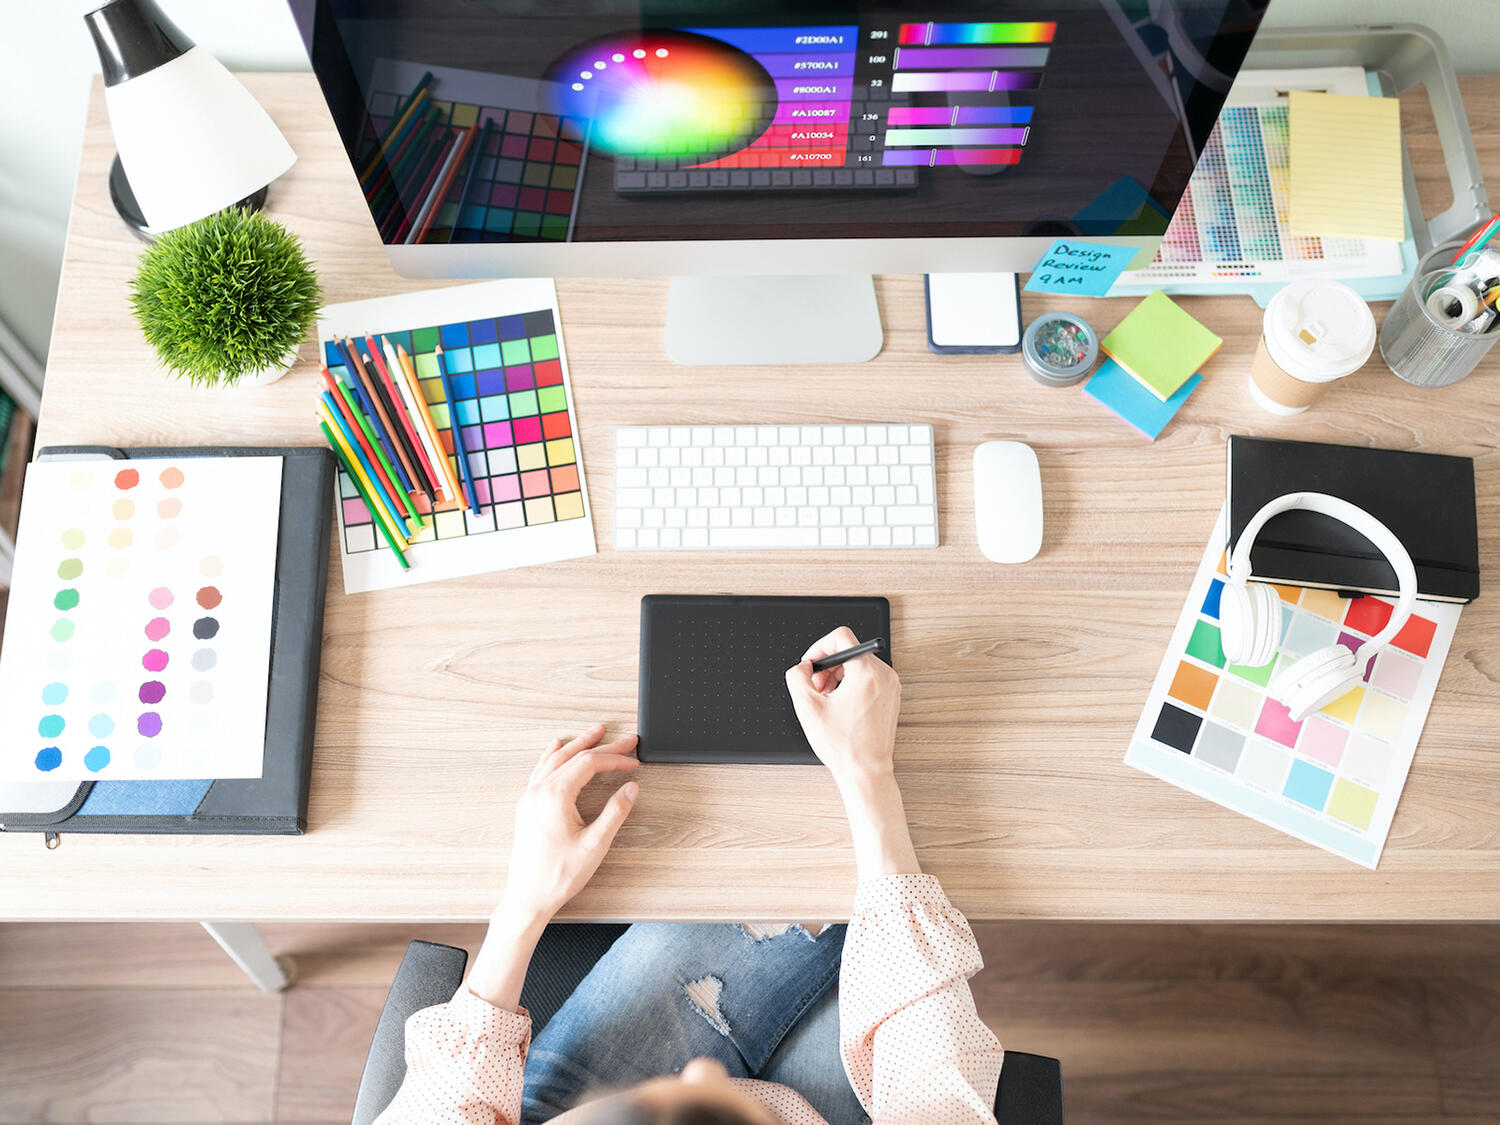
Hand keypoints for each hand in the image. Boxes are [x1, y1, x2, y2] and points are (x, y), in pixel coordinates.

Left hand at [498, 724, 639, 925]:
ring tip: (595, 733)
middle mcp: (539, 791)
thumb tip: (630, 788)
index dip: (615, 759)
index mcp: (555, 796)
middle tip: (624, 739)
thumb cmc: (558, 875)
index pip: (589, 764)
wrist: (527, 897)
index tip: (633, 762)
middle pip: (573, 756)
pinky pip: (539, 770)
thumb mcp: (595, 844)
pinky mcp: (526, 807)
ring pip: (555, 759)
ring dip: (577, 744)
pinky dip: (551, 755)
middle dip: (601, 745)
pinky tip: (555, 747)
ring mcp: (530, 798)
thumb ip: (615, 812)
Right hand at [784, 626, 901, 791]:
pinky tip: (839, 705)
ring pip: (858, 664)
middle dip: (827, 666)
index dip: (819, 648)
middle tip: (815, 688)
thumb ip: (797, 677)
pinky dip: (851, 684)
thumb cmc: (843, 746)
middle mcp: (884, 675)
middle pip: (849, 651)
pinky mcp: (891, 696)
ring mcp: (891, 686)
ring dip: (837, 676)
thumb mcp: (808, 708)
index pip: (841, 637)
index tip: (810, 666)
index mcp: (867, 673)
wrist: (866, 772)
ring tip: (826, 699)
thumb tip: (802, 666)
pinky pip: (868, 677)